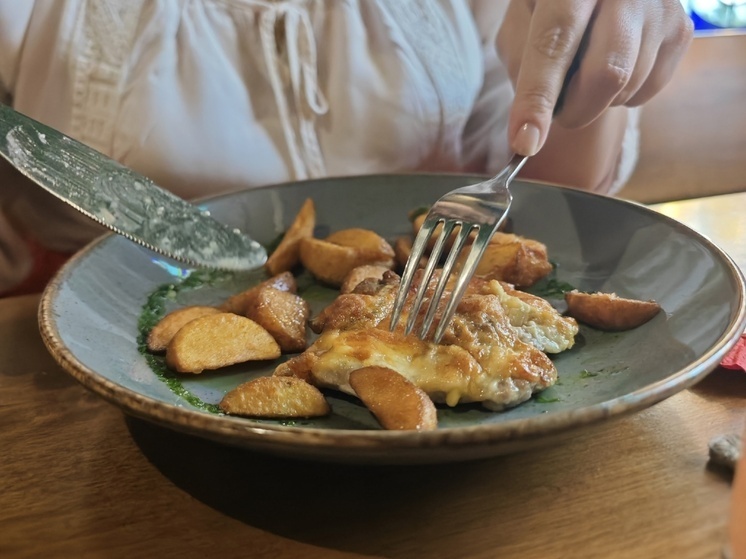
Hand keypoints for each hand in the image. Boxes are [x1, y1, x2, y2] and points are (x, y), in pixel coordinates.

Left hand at [497, 0, 693, 155]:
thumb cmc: (550, 5)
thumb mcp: (520, 21)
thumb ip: (520, 63)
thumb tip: (533, 122)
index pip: (553, 45)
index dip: (537, 98)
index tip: (525, 143)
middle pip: (607, 73)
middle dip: (575, 111)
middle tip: (559, 113)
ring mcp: (659, 7)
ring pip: (627, 87)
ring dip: (596, 101)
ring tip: (584, 71)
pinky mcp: (681, 28)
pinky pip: (648, 90)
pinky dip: (622, 95)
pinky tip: (612, 67)